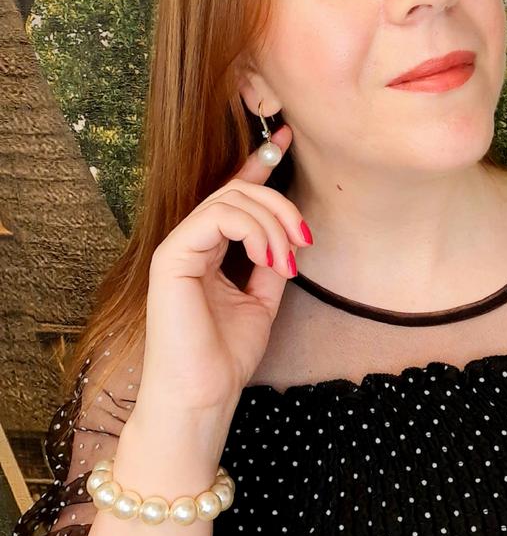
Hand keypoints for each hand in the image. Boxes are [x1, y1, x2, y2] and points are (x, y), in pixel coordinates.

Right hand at [139, 125, 309, 412]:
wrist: (202, 396)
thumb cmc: (226, 356)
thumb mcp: (263, 300)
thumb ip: (271, 262)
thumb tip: (291, 234)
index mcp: (209, 250)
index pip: (233, 195)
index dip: (258, 164)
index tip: (285, 139)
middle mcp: (190, 243)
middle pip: (238, 193)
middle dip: (280, 204)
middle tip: (304, 238)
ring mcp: (178, 248)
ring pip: (230, 200)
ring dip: (271, 223)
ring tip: (286, 260)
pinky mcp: (172, 256)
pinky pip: (216, 217)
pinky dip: (252, 230)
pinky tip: (267, 257)